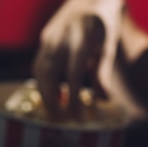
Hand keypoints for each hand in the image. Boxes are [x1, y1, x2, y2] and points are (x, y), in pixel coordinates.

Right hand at [33, 0, 124, 115]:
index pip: (74, 75)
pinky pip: (39, 63)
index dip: (75, 99)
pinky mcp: (45, 38)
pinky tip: (50, 96)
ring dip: (44, 93)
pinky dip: (42, 82)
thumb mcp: (108, 47)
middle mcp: (61, 37)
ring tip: (54, 113)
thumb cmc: (105, 24)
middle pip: (49, 74)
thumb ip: (103, 73)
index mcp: (81, 39)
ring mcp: (49, 36)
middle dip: (53, 101)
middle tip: (61, 122)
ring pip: (39, 70)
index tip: (80, 118)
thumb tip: (103, 101)